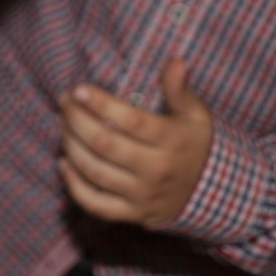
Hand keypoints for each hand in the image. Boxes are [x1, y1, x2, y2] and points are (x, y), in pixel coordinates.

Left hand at [57, 56, 212, 226]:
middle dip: (76, 120)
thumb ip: (180, 89)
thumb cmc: (194, 144)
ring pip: (94, 171)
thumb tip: (174, 61)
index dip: (100, 103)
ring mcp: (143, 195)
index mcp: (172, 141)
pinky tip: (64, 162)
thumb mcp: (196, 115)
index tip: (78, 89)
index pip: (131, 120)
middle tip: (64, 102)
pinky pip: (95, 203)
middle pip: (104, 144)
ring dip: (70, 145)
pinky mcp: (132, 214)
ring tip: (62, 125)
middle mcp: (156, 170)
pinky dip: (73, 185)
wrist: (213, 194)